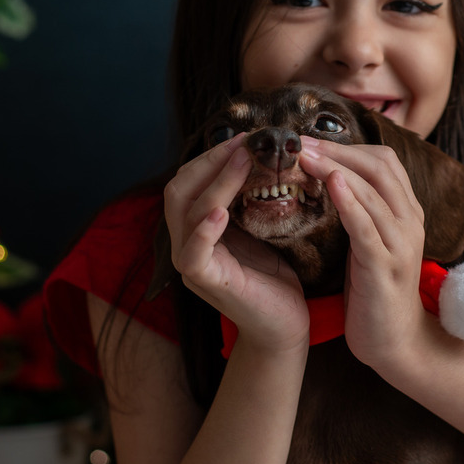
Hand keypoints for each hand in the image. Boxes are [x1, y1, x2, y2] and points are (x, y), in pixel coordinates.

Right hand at [163, 133, 309, 353]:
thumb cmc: (274, 276)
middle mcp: (187, 242)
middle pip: (179, 190)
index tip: (245, 138)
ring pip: (187, 213)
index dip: (212, 156)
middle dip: (210, 162)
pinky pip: (194, 252)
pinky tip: (220, 212)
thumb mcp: (259, 228)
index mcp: (197, 227)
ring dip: (215, 183)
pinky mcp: (205, 282)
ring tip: (242, 162)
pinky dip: (203, 230)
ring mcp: (192, 264)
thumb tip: (257, 155)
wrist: (285, 324)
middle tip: (244, 145)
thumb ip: (248, 198)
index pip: (189, 180)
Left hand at [298, 136, 431, 367]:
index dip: (346, 146)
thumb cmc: (374, 290)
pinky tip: (333, 185)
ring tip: (303, 157)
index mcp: (406, 212)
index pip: (382, 161)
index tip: (308, 142)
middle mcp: (409, 221)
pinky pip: (368, 228)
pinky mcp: (386, 268)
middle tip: (298, 143)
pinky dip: (351, 203)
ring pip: (373, 192)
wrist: (395, 342)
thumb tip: (328, 176)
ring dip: (336, 168)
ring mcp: (401, 244)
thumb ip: (359, 210)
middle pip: (378, 167)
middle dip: (337, 150)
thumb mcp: (368, 242)